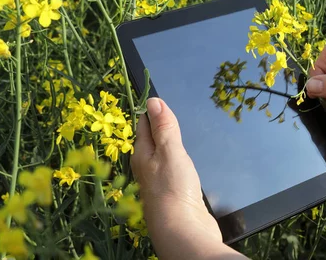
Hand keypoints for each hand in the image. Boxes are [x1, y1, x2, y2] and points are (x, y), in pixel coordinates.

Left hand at [131, 98, 245, 258]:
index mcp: (142, 155)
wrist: (182, 230)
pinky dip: (177, 160)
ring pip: (162, 156)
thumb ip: (164, 127)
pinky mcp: (173, 193)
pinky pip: (172, 169)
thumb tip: (153, 101)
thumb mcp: (170, 151)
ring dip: (168, 143)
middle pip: (151, 140)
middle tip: (166, 109)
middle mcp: (147, 168)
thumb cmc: (174, 188)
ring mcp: (160, 182)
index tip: (154, 95)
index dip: (150, 109)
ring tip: (176, 131)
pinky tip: (183, 161)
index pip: (144, 125)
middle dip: (158, 125)